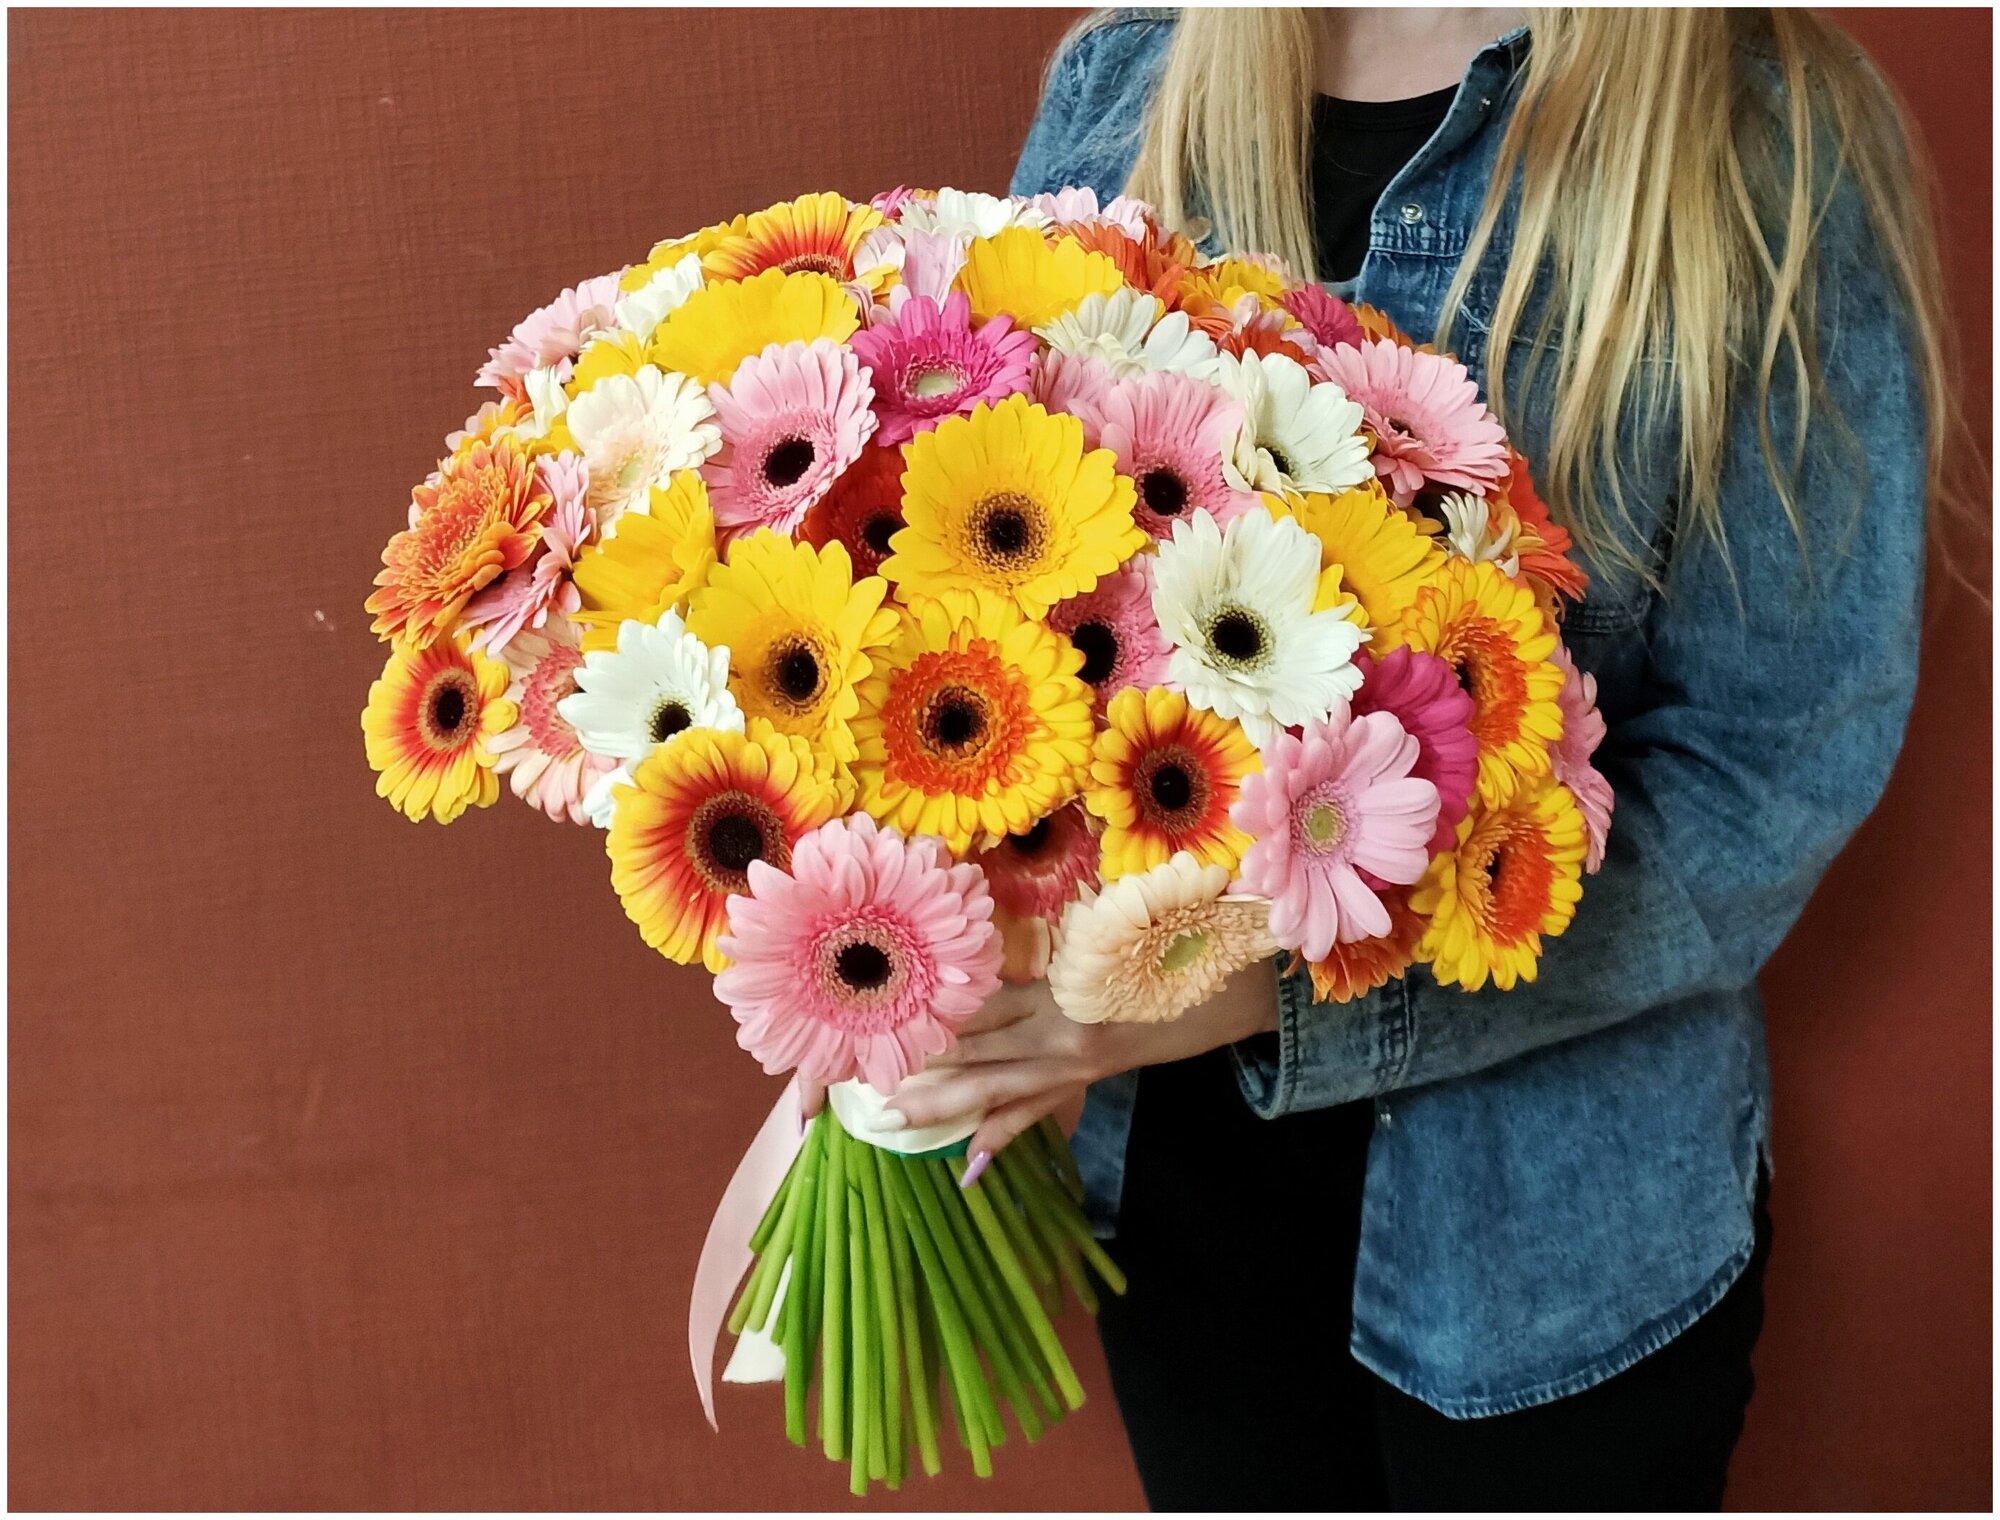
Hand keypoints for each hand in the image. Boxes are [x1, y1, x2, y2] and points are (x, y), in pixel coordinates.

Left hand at [881, 958, 1280, 1164]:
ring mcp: (1073, 1066)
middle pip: (980, 1055)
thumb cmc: (1162, 952)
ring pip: (998, 1090)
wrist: (1226, 989)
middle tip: (869, 1081)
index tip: (886, 1019)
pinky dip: (1002, 1136)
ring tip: (897, 1115)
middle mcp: (1063, 1035)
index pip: (984, 1009)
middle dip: (925, 1070)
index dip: (936, 1018)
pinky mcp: (1086, 1081)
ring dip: (947, 1106)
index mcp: (1062, 993)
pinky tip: (971, 1166)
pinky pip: (1036, 1112)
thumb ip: (1044, 958)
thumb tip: (983, 963)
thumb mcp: (1102, 945)